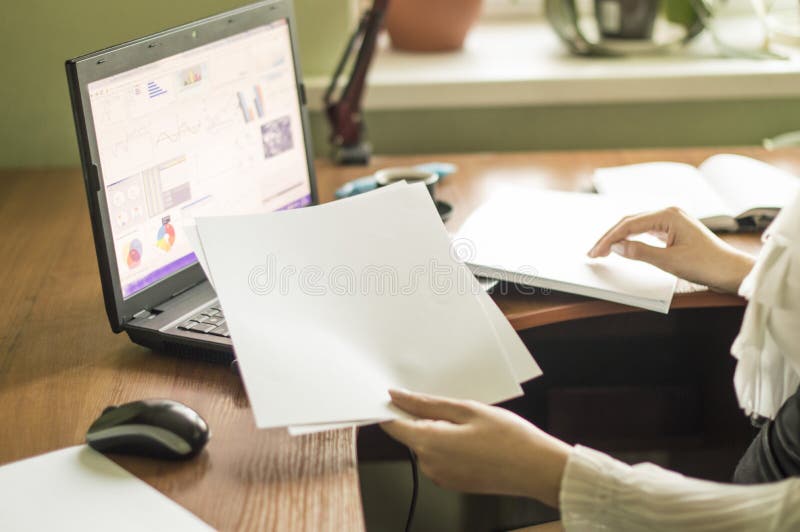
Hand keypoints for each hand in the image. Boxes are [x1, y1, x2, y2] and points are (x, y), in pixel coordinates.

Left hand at [380, 389, 570, 506]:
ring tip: (470, 423)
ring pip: (427, 445)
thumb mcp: (467, 410)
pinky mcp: (453, 483)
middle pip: (410, 434)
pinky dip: (449, 445)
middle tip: (452, 404)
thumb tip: (399, 397)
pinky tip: (473, 438)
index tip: (394, 395)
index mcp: (429, 444)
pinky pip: (440, 458)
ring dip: (438, 431)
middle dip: (422, 417)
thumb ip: (428, 404)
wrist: (537, 469)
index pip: (391, 425)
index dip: (390, 408)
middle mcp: (429, 465)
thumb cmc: (509, 438)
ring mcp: (441, 477)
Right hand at [587, 207, 754, 293]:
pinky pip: (645, 231)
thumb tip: (616, 247)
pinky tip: (622, 247)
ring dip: (618, 238)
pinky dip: (630, 239)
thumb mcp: (669, 261)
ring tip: (602, 251)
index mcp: (668, 215)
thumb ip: (640, 252)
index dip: (608, 239)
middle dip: (609, 237)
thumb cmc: (706, 264)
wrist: (731, 271)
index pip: (629, 225)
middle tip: (593, 252)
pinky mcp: (673, 230)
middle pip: (629, 222)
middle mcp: (668, 213)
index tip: (595, 252)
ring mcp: (671, 220)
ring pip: (635, 226)